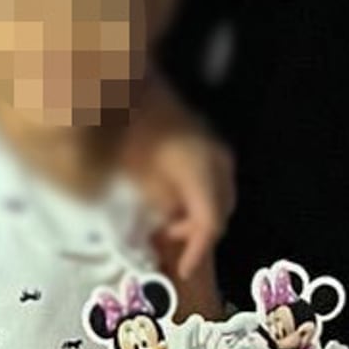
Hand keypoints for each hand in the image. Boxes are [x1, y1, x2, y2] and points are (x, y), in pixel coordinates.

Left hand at [125, 80, 234, 281]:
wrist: (129, 77)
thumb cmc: (127, 123)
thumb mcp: (135, 170)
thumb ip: (158, 204)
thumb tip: (167, 227)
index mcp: (200, 167)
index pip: (211, 221)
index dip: (197, 250)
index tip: (180, 270)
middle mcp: (217, 159)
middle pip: (221, 210)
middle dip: (198, 234)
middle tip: (170, 247)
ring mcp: (215, 148)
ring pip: (220, 196)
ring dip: (199, 216)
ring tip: (168, 226)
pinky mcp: (206, 141)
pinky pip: (214, 180)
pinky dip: (198, 198)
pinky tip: (172, 202)